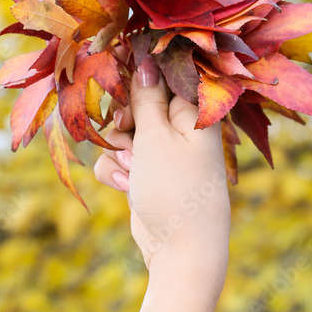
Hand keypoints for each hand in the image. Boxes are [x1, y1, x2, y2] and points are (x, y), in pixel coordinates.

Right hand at [94, 54, 230, 311]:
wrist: (181, 251)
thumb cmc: (176, 188)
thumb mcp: (157, 137)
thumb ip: (147, 98)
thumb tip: (146, 60)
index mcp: (194, 112)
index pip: (163, 76)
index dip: (138, 79)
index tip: (121, 84)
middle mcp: (180, 129)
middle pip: (137, 103)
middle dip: (123, 119)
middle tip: (127, 132)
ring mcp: (162, 154)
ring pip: (122, 133)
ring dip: (117, 149)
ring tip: (132, 168)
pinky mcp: (145, 176)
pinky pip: (118, 161)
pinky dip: (116, 171)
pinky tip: (126, 187)